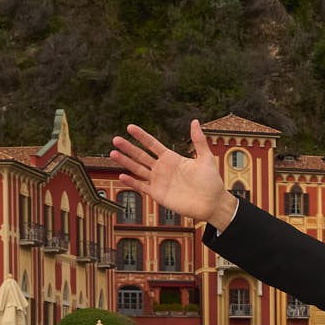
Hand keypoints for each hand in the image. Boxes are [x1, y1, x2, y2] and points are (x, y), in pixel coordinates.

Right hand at [110, 120, 238, 230]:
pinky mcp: (157, 194)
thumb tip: (195, 121)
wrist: (211, 203)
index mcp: (171, 158)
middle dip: (128, 148)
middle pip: (141, 155)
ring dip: (125, 162)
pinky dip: (132, 182)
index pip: (152, 144)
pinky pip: (141, 186)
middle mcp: (162, 168)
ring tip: (112, 153)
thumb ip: (199, 140)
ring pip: (138, 169)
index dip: (141, 136)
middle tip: (115, 139)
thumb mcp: (206, 158)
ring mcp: (158, 181)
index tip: (130, 127)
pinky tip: (122, 175)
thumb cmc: (211, 181)